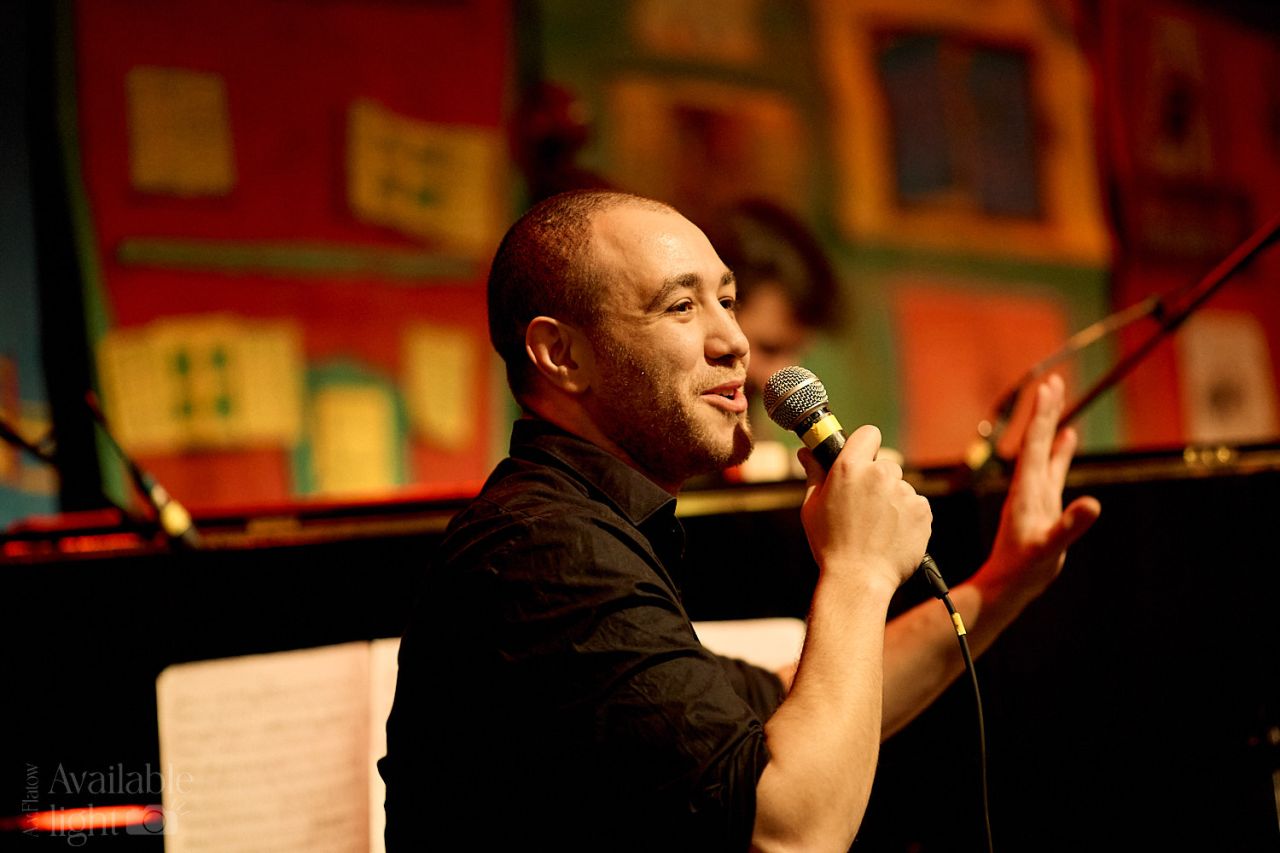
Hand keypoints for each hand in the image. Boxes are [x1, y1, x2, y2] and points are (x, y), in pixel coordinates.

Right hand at [798, 424, 932, 591]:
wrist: (859, 579)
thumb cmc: (830, 544)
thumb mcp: (812, 507)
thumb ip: (814, 474)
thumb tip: (806, 453)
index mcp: (850, 468)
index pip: (868, 433)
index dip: (865, 444)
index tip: (861, 458)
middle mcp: (879, 475)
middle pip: (885, 464)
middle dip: (876, 480)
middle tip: (863, 507)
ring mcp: (904, 492)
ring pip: (900, 487)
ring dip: (891, 500)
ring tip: (876, 528)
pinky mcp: (922, 511)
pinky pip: (915, 504)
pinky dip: (906, 516)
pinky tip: (891, 534)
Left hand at [980, 375, 1100, 604]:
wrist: (1006, 585)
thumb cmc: (1024, 570)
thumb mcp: (1048, 549)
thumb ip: (1069, 526)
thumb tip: (1094, 504)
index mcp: (1026, 490)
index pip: (1034, 443)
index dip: (1042, 415)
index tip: (1048, 386)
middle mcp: (1028, 485)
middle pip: (1036, 439)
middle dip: (1045, 409)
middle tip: (1053, 380)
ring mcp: (1035, 493)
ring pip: (1044, 450)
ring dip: (1051, 424)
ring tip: (1058, 398)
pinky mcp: (1043, 504)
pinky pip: (1053, 469)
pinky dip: (1060, 450)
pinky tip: (1067, 437)